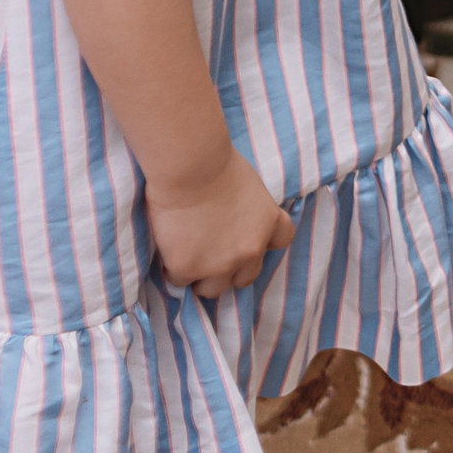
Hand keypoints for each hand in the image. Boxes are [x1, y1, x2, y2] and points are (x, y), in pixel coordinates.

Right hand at [147, 148, 295, 301]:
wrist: (190, 167)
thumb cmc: (216, 162)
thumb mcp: (248, 184)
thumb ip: (249, 210)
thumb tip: (236, 221)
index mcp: (268, 223)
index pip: (283, 239)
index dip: (265, 239)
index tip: (248, 234)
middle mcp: (249, 250)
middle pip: (246, 278)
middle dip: (231, 269)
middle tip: (211, 251)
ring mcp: (218, 265)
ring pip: (212, 289)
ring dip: (202, 277)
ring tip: (189, 255)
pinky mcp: (187, 269)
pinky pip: (180, 280)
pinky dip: (174, 268)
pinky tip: (170, 247)